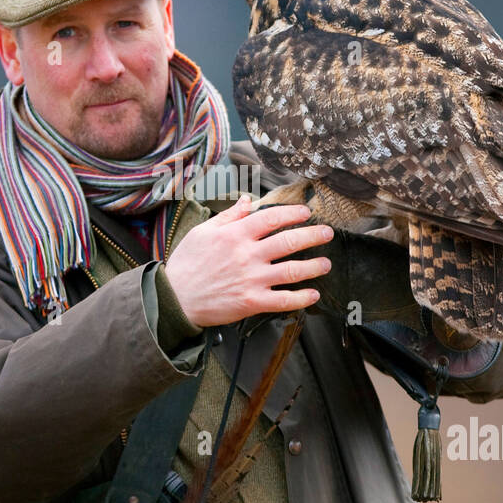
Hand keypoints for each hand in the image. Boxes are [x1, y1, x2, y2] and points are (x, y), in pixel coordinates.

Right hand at [162, 194, 334, 327]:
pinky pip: (283, 300)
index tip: (306, 213)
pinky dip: (301, 298)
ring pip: (292, 271)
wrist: (175, 298)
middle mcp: (247, 255)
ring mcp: (251, 279)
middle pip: (288, 242)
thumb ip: (229, 216)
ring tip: (326, 264)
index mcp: (235, 235)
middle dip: (313, 236)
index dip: (293, 214)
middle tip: (327, 233)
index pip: (271, 219)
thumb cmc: (187, 264)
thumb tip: (248, 201)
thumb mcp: (203, 232)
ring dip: (314, 266)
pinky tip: (313, 294)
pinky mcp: (251, 302)